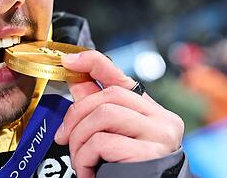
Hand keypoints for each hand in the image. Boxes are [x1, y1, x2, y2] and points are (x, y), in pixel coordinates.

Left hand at [53, 50, 183, 177]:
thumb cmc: (129, 173)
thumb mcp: (113, 138)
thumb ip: (98, 111)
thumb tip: (76, 81)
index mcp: (152, 112)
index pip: (122, 77)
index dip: (94, 63)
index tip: (68, 60)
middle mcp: (162, 119)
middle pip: (108, 96)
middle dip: (76, 116)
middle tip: (64, 139)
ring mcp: (160, 135)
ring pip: (103, 115)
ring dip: (80, 141)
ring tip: (81, 162)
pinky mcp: (150, 153)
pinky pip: (103, 141)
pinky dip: (87, 158)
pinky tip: (90, 172)